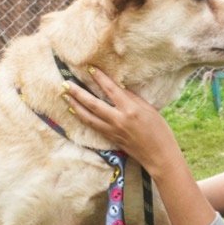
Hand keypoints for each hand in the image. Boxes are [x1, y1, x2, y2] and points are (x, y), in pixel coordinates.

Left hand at [63, 67, 179, 173]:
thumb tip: (118, 88)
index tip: (90, 69)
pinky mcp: (110, 138)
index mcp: (131, 109)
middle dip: (78, 93)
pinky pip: (93, 125)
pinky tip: (75, 111)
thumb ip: (132, 98)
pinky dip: (82, 117)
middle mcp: (119, 120)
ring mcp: (113, 130)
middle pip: (93, 104)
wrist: (158, 155)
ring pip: (88, 117)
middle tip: (65, 83)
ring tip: (65, 96)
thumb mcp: (149, 109)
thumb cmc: (159, 130)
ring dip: (75, 105)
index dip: (100, 78)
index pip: (111, 90)